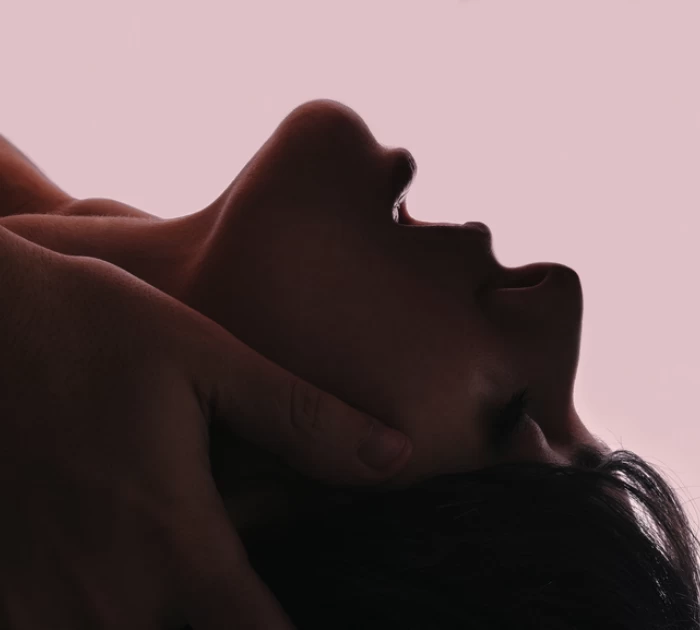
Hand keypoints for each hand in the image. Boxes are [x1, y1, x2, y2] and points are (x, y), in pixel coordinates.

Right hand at [0, 227, 411, 628]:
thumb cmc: (89, 326)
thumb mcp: (204, 358)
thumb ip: (301, 419)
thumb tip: (395, 457)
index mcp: (174, 538)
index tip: (322, 622)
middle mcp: (105, 596)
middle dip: (224, 621)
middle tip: (230, 578)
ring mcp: (36, 607)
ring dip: (161, 617)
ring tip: (178, 571)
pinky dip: (102, 612)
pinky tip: (117, 567)